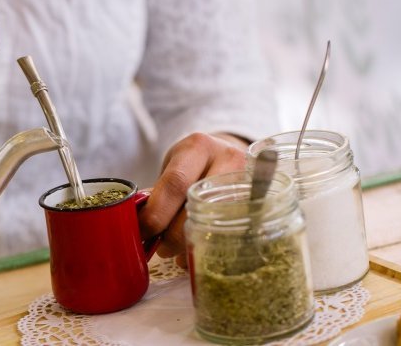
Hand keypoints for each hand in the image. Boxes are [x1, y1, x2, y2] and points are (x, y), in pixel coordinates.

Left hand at [138, 132, 248, 266]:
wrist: (228, 154)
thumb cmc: (193, 164)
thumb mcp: (175, 166)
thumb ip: (159, 192)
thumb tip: (140, 224)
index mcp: (198, 147)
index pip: (175, 183)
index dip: (156, 213)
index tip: (143, 232)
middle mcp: (227, 159)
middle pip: (197, 204)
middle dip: (173, 234)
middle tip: (161, 249)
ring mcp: (248, 180)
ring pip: (218, 221)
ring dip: (192, 243)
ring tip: (177, 253)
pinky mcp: (260, 201)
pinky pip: (235, 231)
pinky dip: (212, 246)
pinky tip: (199, 251)